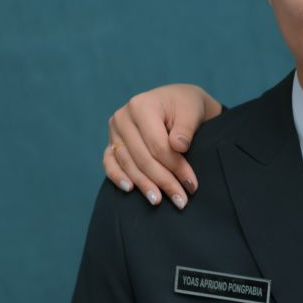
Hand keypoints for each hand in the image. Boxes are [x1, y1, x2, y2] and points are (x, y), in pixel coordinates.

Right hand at [103, 83, 220, 204]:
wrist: (175, 101)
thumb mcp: (191, 111)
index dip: (175, 167)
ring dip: (144, 185)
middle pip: (142, 157)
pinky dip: (117, 177)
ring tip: (159, 201)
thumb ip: (186, 128)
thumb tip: (178, 146)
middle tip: (181, 201)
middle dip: (163, 181)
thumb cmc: (185, 106)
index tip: (191, 185)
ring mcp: (114, 132)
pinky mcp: (111, 143)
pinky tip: (130, 190)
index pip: (157, 145)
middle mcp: (122, 118)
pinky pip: (110, 163)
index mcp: (141, 106)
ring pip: (128, 164)